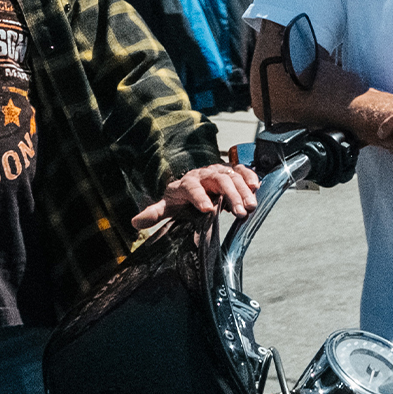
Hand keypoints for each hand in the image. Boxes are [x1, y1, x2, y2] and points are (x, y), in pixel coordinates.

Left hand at [131, 163, 261, 227]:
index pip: (192, 187)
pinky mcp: (230, 171)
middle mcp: (204, 174)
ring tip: (251, 206)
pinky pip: (241, 170)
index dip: (199, 197)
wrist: (192, 181)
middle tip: (240, 211)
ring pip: (232, 176)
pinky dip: (250, 176)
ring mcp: (218, 171)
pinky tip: (257, 187)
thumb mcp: (168, 205)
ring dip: (243, 190)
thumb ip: (154, 213)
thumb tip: (135, 223)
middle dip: (231, 195)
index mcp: (187, 182)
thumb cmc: (181, 196)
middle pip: (218, 180)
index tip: (207, 210)